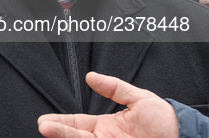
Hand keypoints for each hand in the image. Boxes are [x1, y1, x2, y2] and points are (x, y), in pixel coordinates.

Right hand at [38, 72, 177, 137]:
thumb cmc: (165, 120)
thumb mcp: (139, 98)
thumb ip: (114, 87)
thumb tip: (91, 77)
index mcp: (106, 126)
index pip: (77, 124)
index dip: (60, 122)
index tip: (45, 121)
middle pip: (74, 136)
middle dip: (57, 131)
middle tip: (43, 127)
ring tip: (49, 131)